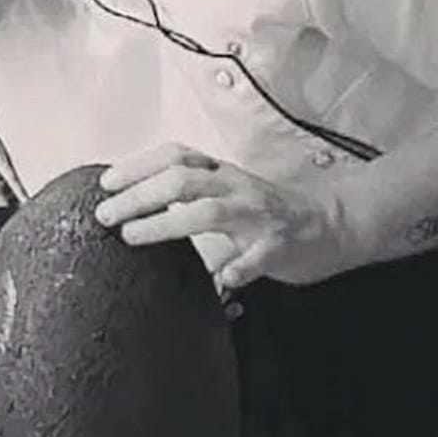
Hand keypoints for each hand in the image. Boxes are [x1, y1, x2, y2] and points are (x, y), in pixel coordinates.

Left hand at [95, 143, 345, 290]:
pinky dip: (236, 267)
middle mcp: (236, 187)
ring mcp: (258, 216)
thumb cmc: (267, 213)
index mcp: (222, 173)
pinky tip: (217, 279)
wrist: (332, 224)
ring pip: (209, 212)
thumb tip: (134, 203)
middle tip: (105, 214)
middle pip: (181, 181)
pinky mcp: (280, 247)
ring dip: (167, 223)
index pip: (174, 157)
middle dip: (138, 196)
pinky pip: (255, 258)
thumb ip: (189, 194)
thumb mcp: (227, 192)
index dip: (138, 166)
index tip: (106, 182)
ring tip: (133, 235)